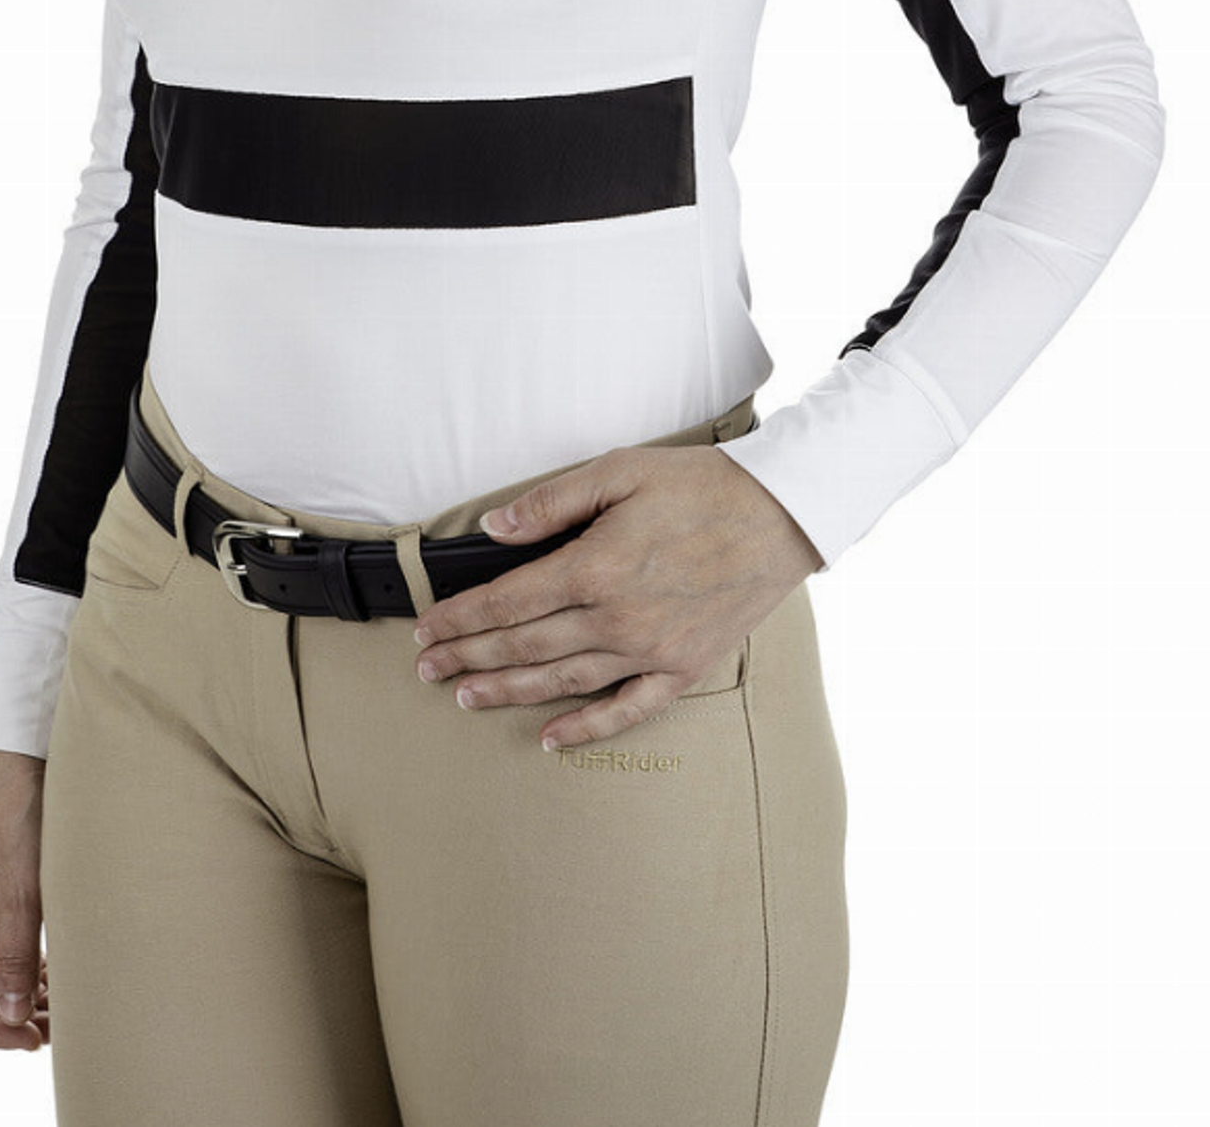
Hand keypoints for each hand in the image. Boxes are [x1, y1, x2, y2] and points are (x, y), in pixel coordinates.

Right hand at [0, 748, 49, 1050]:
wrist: (21, 751)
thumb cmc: (12, 812)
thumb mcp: (19, 890)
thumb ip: (18, 954)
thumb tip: (15, 1016)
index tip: (31, 1040)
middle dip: (11, 1015)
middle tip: (57, 1028)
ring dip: (23, 992)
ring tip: (63, 1006)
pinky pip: (8, 942)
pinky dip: (31, 963)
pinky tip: (59, 972)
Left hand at [412, 442, 822, 749]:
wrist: (782, 515)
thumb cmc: (701, 485)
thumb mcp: (619, 472)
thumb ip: (552, 502)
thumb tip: (495, 527)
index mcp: (596, 566)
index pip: (507, 601)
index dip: (461, 618)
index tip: (427, 628)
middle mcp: (617, 618)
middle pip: (523, 645)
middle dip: (468, 657)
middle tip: (427, 669)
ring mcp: (651, 650)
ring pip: (562, 681)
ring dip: (507, 691)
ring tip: (467, 696)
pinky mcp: (682, 669)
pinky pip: (625, 710)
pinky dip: (584, 728)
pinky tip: (550, 738)